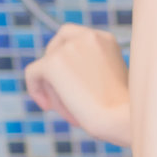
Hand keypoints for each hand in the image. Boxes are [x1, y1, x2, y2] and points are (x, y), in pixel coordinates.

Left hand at [25, 24, 130, 144]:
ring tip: (70, 109)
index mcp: (105, 39)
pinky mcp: (53, 63)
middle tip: (64, 96)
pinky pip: (33, 73)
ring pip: (45, 64)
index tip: (70, 79)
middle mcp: (88, 37)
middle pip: (56, 46)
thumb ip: (91, 70)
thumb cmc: (123, 112)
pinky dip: (35, 89)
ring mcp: (69, 47)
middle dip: (56, 71)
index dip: (66, 56)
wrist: (123, 119)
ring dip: (53, 87)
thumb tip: (66, 78)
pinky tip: (46, 106)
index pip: (73, 37)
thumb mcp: (111, 82)